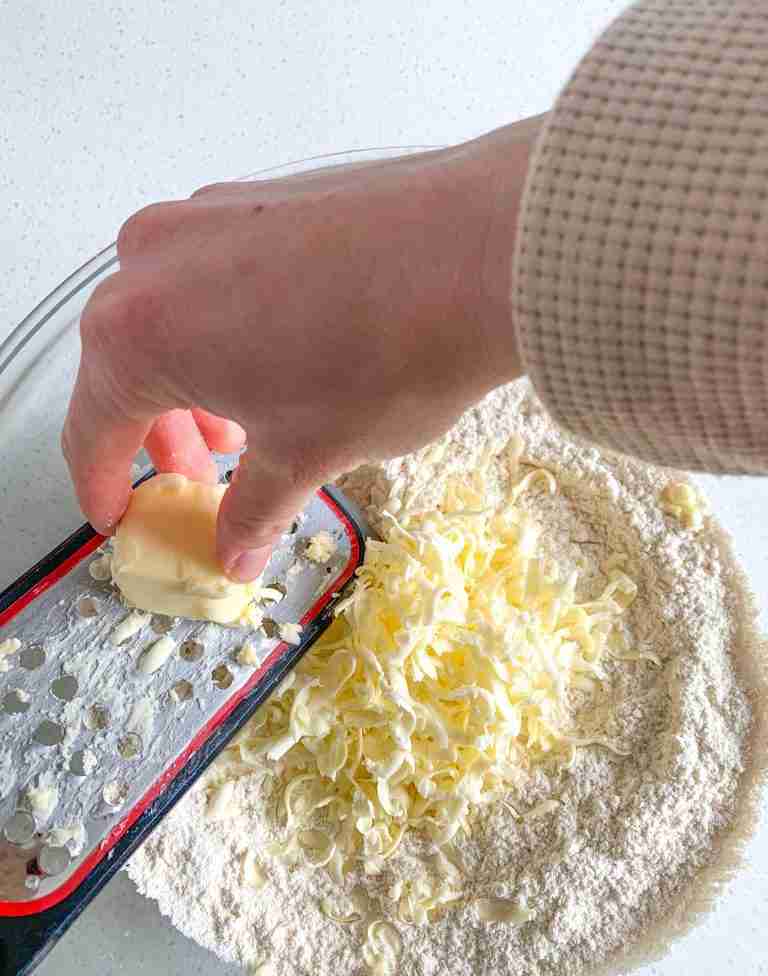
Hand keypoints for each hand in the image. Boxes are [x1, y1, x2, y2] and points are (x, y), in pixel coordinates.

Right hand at [62, 117, 540, 579]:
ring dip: (197, 381)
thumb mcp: (307, 454)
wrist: (480, 251)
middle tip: (202, 477)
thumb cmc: (387, 353)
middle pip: (127, 367)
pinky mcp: (259, 197)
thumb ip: (254, 510)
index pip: (92, 427)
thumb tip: (234, 549)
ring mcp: (206, 217)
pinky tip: (284, 360)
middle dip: (160, 435)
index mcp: (138, 332)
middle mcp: (154, 260)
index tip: (119, 512)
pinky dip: (231, 331)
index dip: (105, 483)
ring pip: (172, 318)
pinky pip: (216, 278)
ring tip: (250, 421)